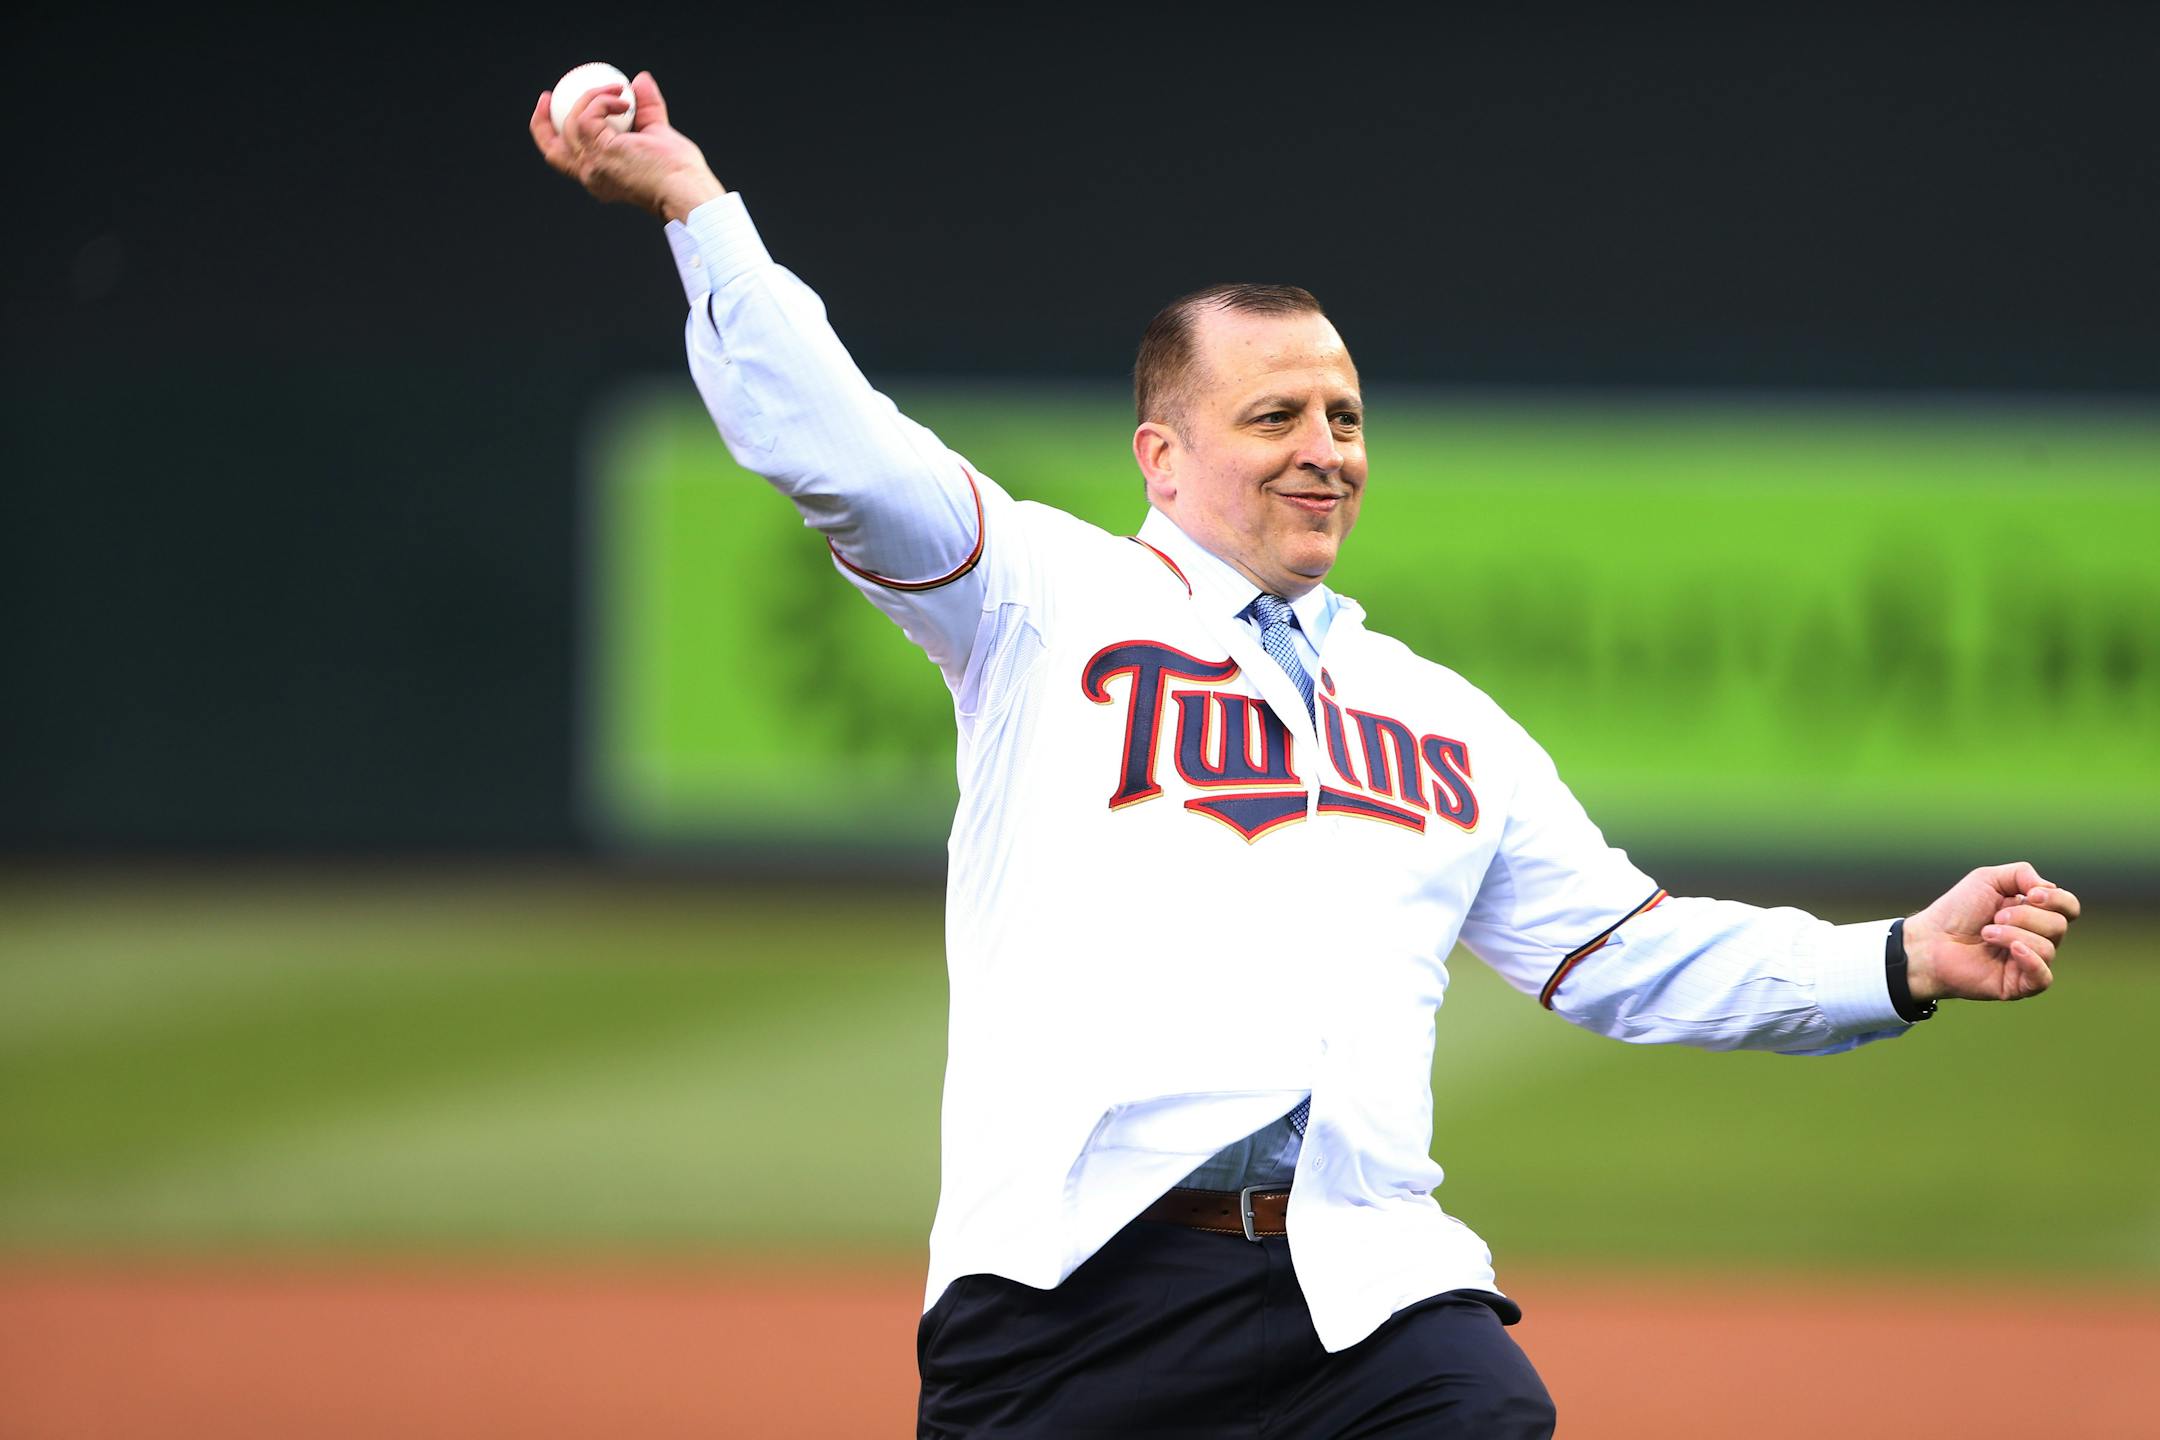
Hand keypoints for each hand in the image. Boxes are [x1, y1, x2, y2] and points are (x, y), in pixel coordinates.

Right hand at [528, 70, 724, 222]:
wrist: (686, 189)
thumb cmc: (679, 172)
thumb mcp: (658, 135)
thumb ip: (648, 109)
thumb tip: (640, 80)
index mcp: (601, 177)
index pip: (564, 160)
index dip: (550, 136)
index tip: (554, 110)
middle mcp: (590, 176)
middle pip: (551, 150)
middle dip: (541, 121)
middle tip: (549, 95)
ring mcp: (593, 165)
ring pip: (570, 124)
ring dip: (590, 98)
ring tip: (616, 90)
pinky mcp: (600, 151)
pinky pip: (587, 116)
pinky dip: (601, 100)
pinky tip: (622, 98)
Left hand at [1902, 861, 2080, 1003]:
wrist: (1929, 941)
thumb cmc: (1956, 911)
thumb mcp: (1987, 879)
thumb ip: (2022, 874)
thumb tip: (2050, 889)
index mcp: (2033, 913)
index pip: (2069, 907)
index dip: (2057, 900)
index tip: (2031, 895)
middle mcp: (2036, 938)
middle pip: (2059, 925)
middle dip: (2026, 916)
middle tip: (1994, 917)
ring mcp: (2028, 962)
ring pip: (2048, 947)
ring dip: (2014, 935)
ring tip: (1986, 933)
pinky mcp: (2019, 984)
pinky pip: (2044, 976)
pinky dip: (2031, 960)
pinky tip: (2012, 950)